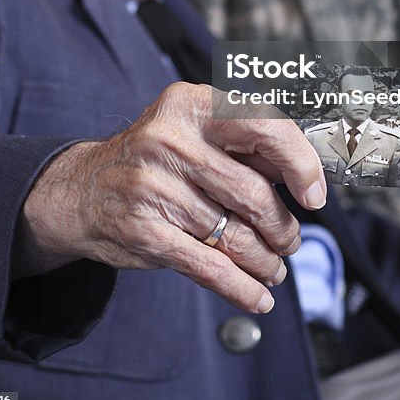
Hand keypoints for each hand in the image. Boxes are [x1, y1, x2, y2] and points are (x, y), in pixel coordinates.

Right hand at [14, 82, 326, 313]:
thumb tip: (305, 173)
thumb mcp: (194, 129)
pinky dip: (241, 287)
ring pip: (234, 234)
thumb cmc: (156, 157)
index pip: (263, 125)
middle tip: (291, 238)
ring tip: (275, 266)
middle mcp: (169, 139)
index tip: (315, 194)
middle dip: (283, 225)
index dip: (300, 163)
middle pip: (252, 191)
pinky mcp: (143, 231)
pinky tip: (257, 295)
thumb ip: (245, 143)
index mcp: (191, 104)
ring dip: (266, 260)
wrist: (84, 189)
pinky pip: (208, 266)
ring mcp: (153, 186)